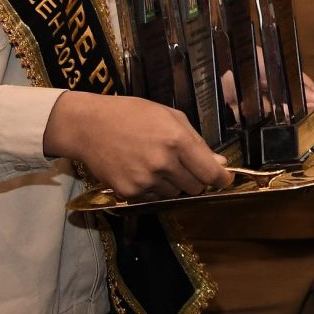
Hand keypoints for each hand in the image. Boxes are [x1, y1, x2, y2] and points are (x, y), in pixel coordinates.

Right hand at [46, 92, 229, 200]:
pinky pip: (153, 198)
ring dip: (173, 184)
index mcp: (177, 141)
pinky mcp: (129, 192)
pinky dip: (153, 189)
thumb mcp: (170, 117)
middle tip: (183, 165)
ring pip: (174, 194)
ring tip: (155, 163)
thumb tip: (220, 163)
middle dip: (195, 178)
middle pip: (195, 187)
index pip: (210, 173)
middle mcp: (163, 163)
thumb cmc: (132, 114)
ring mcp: (145, 180)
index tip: (225, 180)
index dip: (221, 179)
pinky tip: (141, 171)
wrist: (89, 126)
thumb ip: (197, 142)